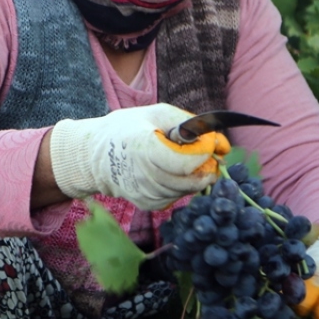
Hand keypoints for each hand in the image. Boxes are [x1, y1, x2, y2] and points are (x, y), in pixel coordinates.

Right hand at [49, 103, 229, 210]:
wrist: (95, 155)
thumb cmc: (128, 129)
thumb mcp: (158, 114)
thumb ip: (193, 126)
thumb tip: (224, 146)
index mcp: (143, 148)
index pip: (186, 162)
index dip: (204, 152)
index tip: (209, 141)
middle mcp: (142, 175)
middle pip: (190, 179)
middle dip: (204, 166)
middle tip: (204, 152)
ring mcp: (144, 194)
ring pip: (186, 189)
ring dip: (193, 175)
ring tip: (181, 158)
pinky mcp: (147, 204)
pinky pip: (176, 196)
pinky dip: (181, 184)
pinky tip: (170, 171)